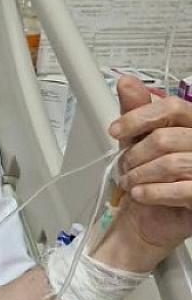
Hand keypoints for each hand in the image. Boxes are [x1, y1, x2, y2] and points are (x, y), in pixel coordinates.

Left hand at [109, 75, 191, 251]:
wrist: (148, 217)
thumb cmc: (147, 175)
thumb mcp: (135, 139)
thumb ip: (135, 112)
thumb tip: (127, 82)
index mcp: (191, 125)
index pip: (173, 106)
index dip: (139, 117)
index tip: (115, 130)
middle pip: (165, 137)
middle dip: (134, 154)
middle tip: (124, 166)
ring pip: (170, 163)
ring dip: (139, 174)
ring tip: (131, 182)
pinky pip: (181, 189)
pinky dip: (151, 192)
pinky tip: (140, 194)